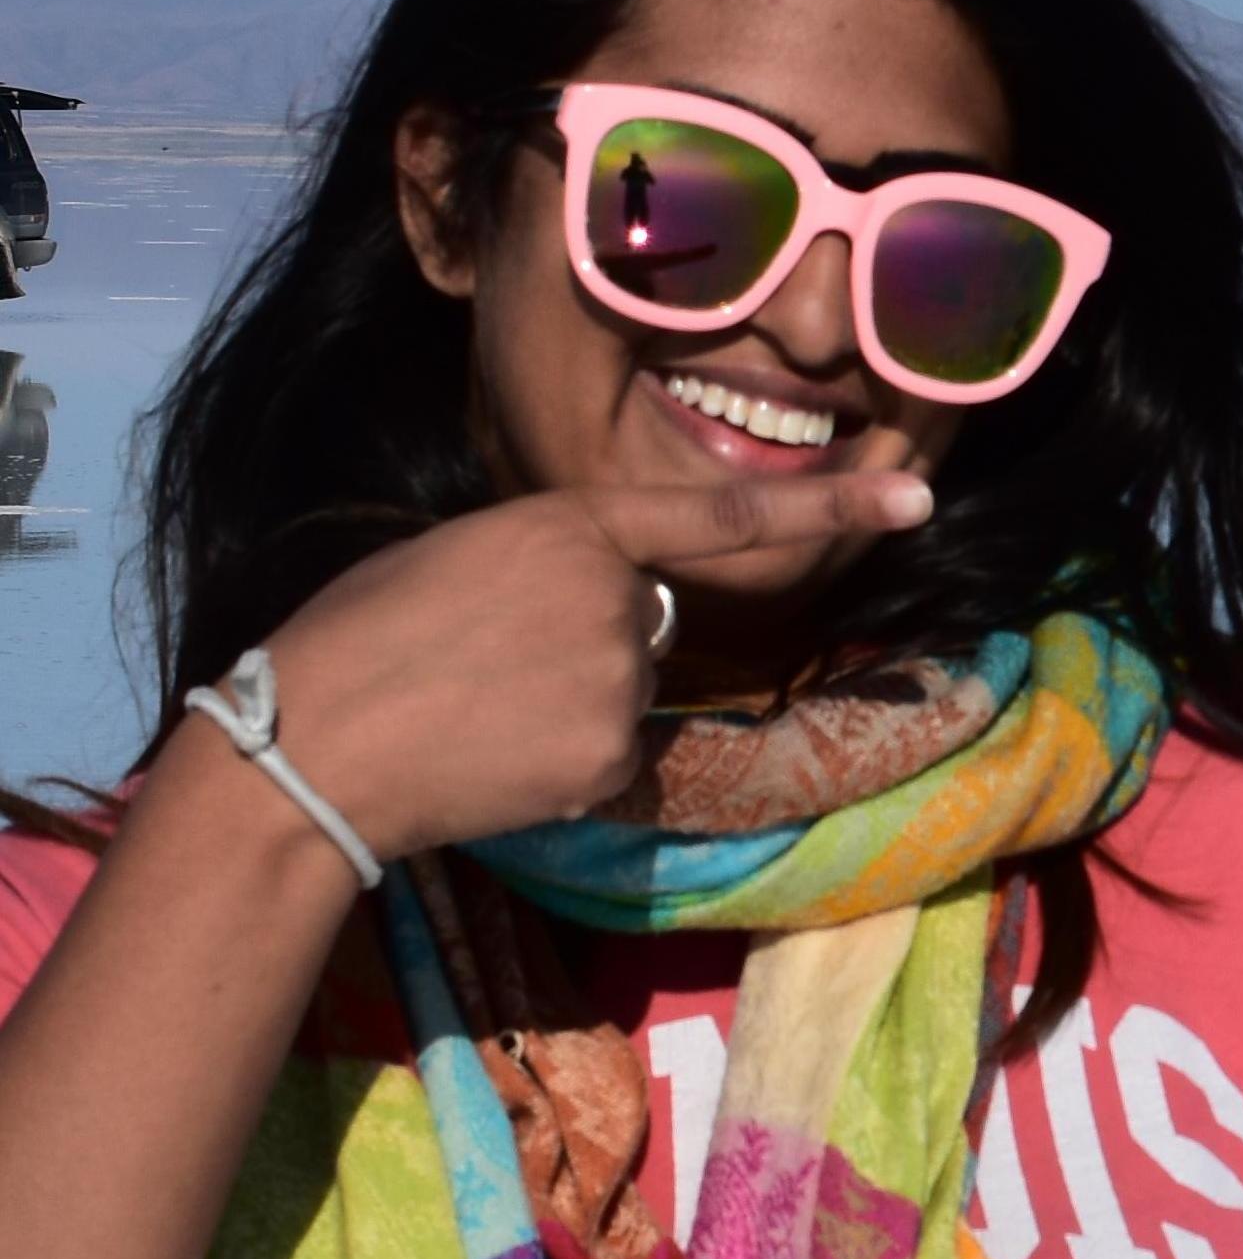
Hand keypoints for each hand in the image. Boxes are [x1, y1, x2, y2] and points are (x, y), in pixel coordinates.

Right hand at [241, 471, 931, 865]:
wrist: (310, 742)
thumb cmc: (354, 636)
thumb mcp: (458, 555)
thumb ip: (551, 561)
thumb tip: (598, 598)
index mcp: (572, 526)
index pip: (724, 512)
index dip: (832, 502)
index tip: (917, 493)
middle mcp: (617, 596)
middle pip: (646, 621)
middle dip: (590, 643)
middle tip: (486, 665)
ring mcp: (621, 679)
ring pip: (627, 691)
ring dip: (574, 705)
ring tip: (477, 710)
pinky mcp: (614, 757)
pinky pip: (614, 759)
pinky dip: (567, 765)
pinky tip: (496, 758)